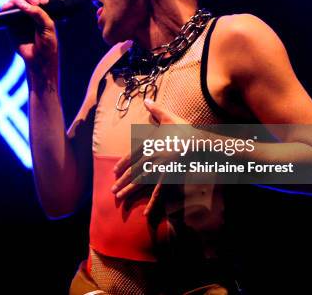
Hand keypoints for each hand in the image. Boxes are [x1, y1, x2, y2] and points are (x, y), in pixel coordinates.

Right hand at [3, 0, 58, 85]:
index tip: (44, 1)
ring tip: (21, 6)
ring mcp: (20, 16)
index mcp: (43, 9)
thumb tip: (27, 5)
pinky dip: (6, 7)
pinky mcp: (10, 22)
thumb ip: (39, 14)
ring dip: (18, 0)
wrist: (38, 58)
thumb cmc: (47, 43)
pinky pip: (6, 11)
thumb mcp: (48, 27)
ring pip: (16, 0)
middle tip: (34, 3)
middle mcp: (31, 10)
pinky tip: (8, 8)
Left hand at [112, 99, 190, 215]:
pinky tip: (145, 213)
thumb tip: (147, 99)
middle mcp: (151, 156)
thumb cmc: (185, 129)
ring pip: (140, 181)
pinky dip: (151, 202)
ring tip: (119, 197)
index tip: (114, 171)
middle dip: (121, 181)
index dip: (122, 164)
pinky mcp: (168, 176)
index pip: (131, 156)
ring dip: (129, 190)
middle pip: (133, 170)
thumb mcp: (169, 117)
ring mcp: (159, 167)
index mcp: (149, 144)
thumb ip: (156, 109)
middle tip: (112, 190)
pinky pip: (157, 191)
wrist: (199, 142)